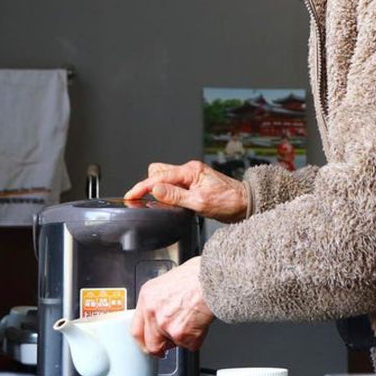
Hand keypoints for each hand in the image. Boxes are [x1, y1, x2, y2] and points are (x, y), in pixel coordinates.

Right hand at [124, 160, 247, 223]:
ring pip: (164, 178)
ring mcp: (191, 177)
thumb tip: (156, 190)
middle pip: (158, 172)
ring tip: (157, 203)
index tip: (130, 196)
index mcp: (190, 171)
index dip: (142, 187)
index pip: (159, 177)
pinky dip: (167, 193)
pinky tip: (168, 203)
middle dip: (148, 185)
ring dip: (158, 189)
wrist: (245, 204)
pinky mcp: (193, 185)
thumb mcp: (200, 202)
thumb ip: (176, 196)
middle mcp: (189, 171)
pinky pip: (173, 185)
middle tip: (142, 201)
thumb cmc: (229, 201)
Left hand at [131, 257, 214, 356]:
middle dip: (163, 346)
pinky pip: (191, 345)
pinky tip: (202, 321)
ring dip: (184, 338)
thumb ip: (158, 302)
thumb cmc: (197, 275)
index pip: (136, 330)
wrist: (213, 277)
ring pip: (173, 345)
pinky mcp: (182, 334)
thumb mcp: (167, 282)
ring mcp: (166, 325)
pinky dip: (198, 337)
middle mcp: (152, 312)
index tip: (149, 345)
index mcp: (147, 297)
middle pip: (152, 344)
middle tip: (174, 339)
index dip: (144, 342)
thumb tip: (159, 315)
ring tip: (194, 319)